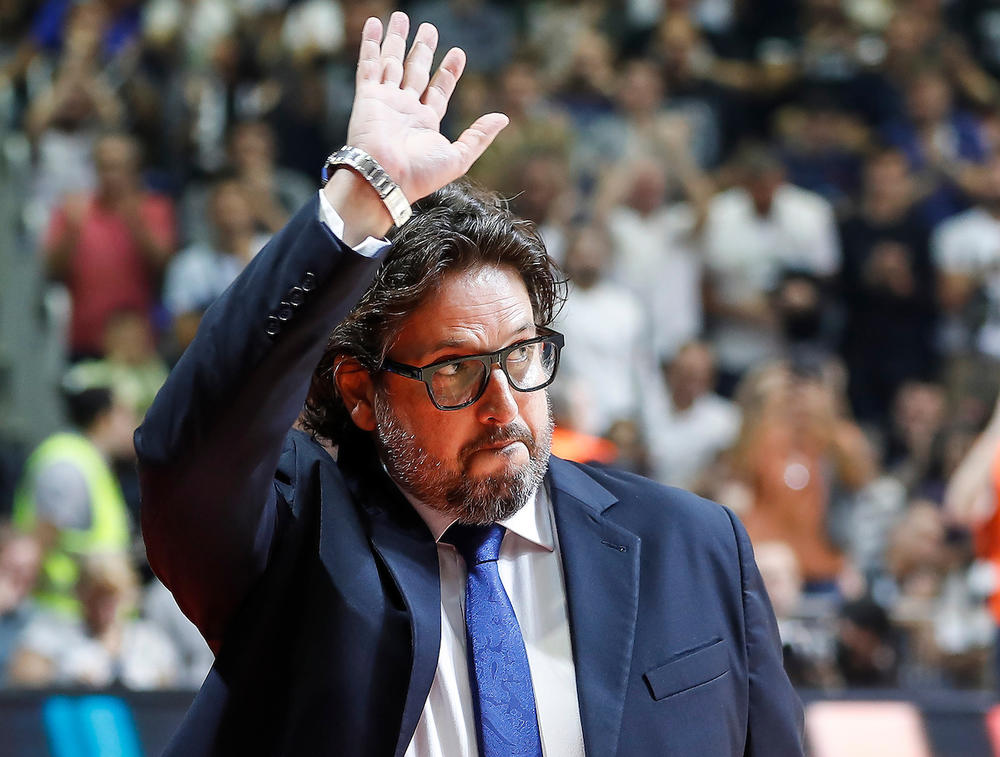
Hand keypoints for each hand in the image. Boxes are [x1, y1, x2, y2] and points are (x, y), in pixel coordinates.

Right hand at [343, 12, 508, 202]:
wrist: (386, 179)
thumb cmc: (421, 174)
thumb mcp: (459, 157)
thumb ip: (479, 136)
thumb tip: (502, 118)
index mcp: (426, 123)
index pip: (439, 90)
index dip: (448, 72)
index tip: (458, 53)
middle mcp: (405, 109)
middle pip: (415, 71)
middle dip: (423, 49)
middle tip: (430, 28)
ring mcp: (385, 101)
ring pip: (392, 62)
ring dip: (397, 39)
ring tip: (403, 17)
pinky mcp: (367, 97)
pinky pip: (369, 64)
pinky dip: (371, 43)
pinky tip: (374, 24)